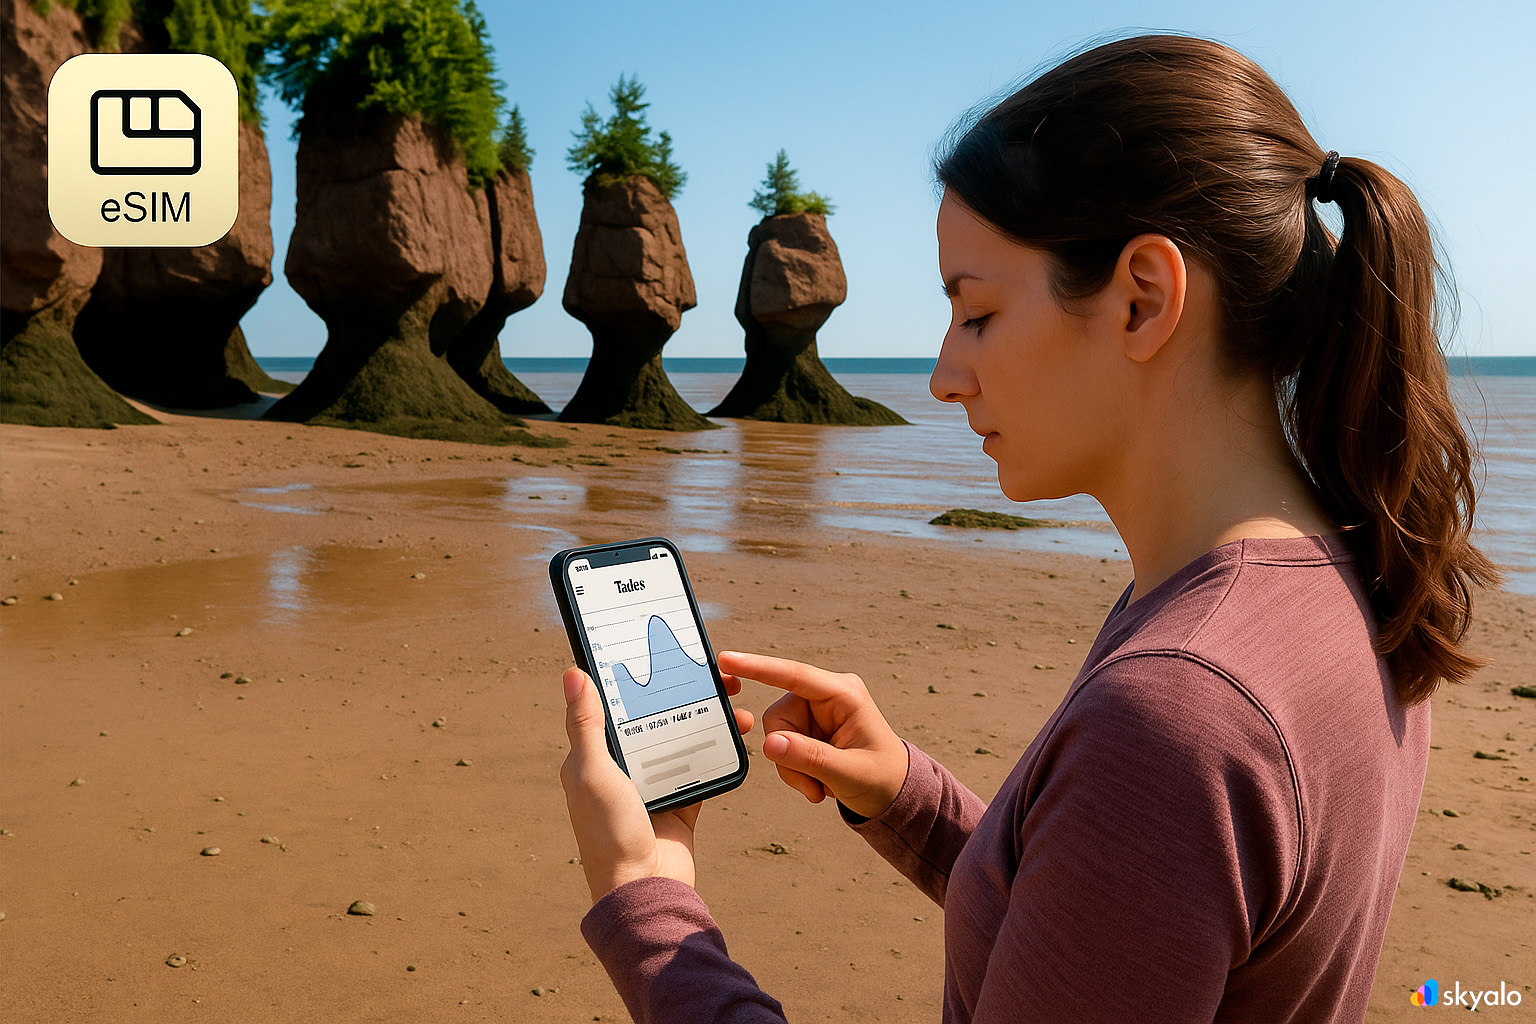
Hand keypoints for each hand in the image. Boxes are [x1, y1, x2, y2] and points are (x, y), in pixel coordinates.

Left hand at [558, 666, 754, 904]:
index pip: (615, 704)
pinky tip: (736, 732)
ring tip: (736, 704)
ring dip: (709, 718)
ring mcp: (653, 783)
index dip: (640, 677)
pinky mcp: (681, 801)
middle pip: (656, 717)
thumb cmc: (609, 834)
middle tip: (716, 674)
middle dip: (685, 693)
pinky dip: (719, 750)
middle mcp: (622, 767)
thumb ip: (586, 725)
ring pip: (683, 737)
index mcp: (593, 757)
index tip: (666, 652)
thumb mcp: (594, 773)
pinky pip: (702, 767)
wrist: (645, 890)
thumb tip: (573, 672)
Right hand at [717, 651, 906, 820]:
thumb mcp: (850, 773)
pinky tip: (818, 781)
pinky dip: (794, 771)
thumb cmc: (884, 778)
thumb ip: (810, 758)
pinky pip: (781, 746)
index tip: (727, 660)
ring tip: (820, 784)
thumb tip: (771, 744)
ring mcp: (815, 712)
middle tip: (813, 784)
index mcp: (844, 694)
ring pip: (776, 735)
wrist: (893, 794)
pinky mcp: (808, 728)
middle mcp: (826, 696)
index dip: (758, 667)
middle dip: (788, 756)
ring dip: (792, 768)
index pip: (793, 675)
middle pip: (778, 717)